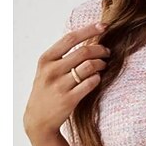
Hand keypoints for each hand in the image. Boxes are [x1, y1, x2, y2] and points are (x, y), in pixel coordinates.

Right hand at [23, 21, 110, 137]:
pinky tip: (98, 78)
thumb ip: (62, 57)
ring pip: (89, 67)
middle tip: (107, 52)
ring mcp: (60, 85)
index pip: (70, 38)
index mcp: (46, 59)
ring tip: (104, 66)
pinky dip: (97, 79)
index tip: (103, 26)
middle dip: (100, 50)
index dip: (89, 30)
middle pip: (83, 52)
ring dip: (101, 64)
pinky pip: (90, 84)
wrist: (38, 119)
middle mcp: (52, 70)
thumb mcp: (47, 70)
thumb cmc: (46, 91)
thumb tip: (86, 40)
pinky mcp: (69, 99)